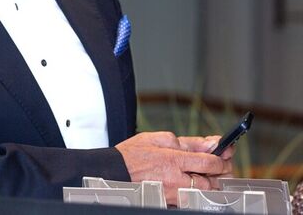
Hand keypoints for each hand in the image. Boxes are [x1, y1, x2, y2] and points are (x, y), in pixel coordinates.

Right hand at [115, 132, 233, 205]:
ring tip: (205, 170)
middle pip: (214, 181)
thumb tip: (210, 143)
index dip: (222, 157)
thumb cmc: (133, 154)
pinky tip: (193, 179)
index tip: (225, 152)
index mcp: (174, 161)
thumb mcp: (158, 139)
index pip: (210, 163)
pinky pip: (193, 197)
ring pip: (206, 191)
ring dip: (211, 180)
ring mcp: (175, 194)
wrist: (115, 172)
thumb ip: (187, 142)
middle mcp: (177, 180)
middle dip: (221, 171)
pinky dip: (198, 189)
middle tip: (220, 162)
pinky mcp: (172, 202)